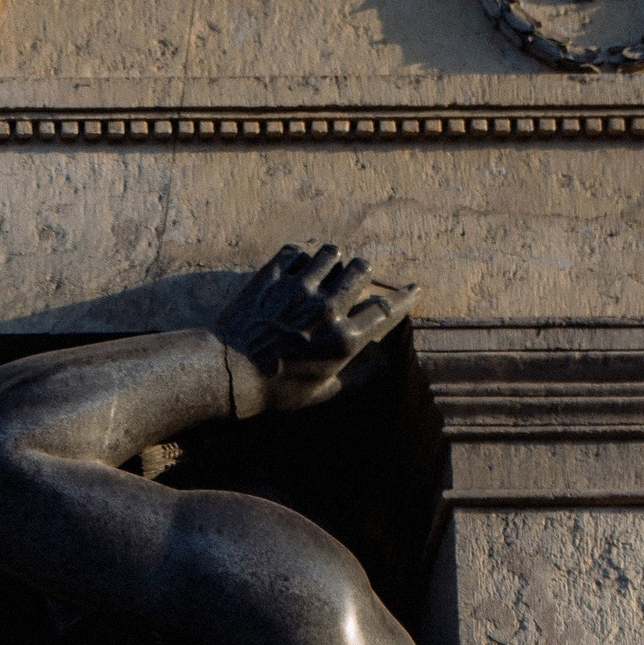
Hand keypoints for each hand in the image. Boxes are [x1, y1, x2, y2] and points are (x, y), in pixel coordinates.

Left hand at [214, 242, 412, 417]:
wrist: (227, 374)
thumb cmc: (276, 390)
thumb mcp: (321, 394)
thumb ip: (356, 380)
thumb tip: (385, 369)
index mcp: (343, 340)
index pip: (387, 310)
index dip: (406, 298)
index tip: (416, 288)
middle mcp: (327, 309)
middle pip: (362, 270)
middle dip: (361, 272)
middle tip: (351, 280)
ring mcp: (299, 289)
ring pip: (332, 252)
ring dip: (332, 259)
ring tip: (323, 269)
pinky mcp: (273, 277)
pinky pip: (296, 251)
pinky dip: (298, 257)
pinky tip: (294, 269)